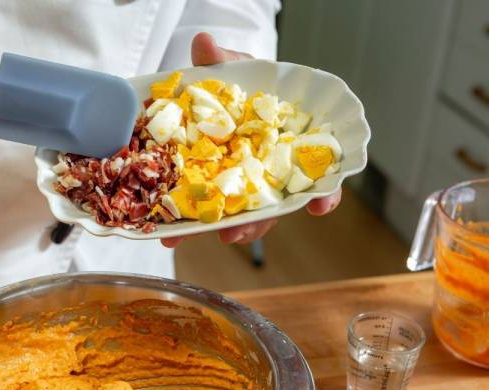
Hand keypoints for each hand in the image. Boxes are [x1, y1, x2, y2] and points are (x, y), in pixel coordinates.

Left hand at [161, 32, 341, 247]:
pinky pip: (206, 209)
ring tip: (196, 238)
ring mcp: (242, 179)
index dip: (323, 192)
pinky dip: (191, 224)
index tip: (320, 207)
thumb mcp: (234, 70)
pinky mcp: (213, 185)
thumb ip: (222, 62)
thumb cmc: (240, 82)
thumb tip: (205, 44)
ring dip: (220, 229)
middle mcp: (268, 166)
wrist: (218, 88)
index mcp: (284, 140)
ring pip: (240, 213)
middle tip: (236, 234)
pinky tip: (173, 234)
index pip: (315, 170)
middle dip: (256, 222)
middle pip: (272, 204)